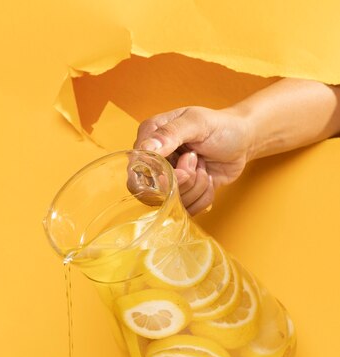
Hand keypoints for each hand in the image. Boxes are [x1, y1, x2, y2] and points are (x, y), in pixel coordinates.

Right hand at [134, 106, 251, 214]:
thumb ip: (170, 133)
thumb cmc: (221, 126)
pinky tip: (207, 179)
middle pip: (155, 190)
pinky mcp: (183, 194)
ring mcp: (168, 179)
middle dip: (182, 182)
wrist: (243, 141)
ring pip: (173, 201)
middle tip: (197, 163)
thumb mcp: (197, 123)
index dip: (159, 176)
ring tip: (204, 167)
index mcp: (151, 136)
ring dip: (196, 187)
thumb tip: (148, 147)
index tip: (182, 170)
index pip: (137, 168)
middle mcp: (155, 160)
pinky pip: (187, 209)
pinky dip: (203, 197)